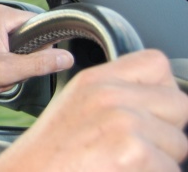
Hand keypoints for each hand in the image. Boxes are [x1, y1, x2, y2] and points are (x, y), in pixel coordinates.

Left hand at [0, 4, 73, 98]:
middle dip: (20, 65)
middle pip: (29, 42)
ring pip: (16, 53)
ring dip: (8, 72)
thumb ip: (40, 64)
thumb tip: (67, 58)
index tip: (33, 63)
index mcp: (3, 15)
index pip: (41, 25)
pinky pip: (3, 56)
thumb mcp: (7, 70)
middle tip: (4, 75)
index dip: (43, 48)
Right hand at [0, 49, 187, 170]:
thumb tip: (157, 104)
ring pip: (179, 143)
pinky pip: (171, 169)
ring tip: (121, 164)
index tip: (150, 111)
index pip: (156, 63)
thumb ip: (113, 96)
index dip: (161, 90)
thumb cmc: (50, 156)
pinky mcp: (133, 152)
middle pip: (179, 105)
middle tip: (134, 148)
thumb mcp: (75, 108)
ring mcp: (123, 122)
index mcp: (94, 80)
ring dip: (161, 161)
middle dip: (167, 131)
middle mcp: (109, 94)